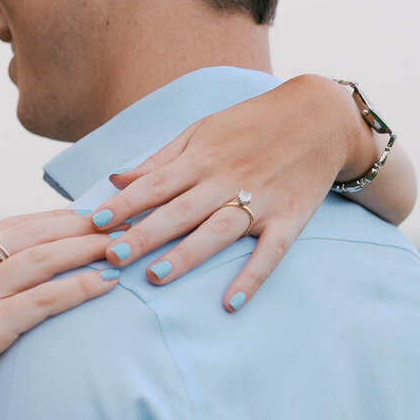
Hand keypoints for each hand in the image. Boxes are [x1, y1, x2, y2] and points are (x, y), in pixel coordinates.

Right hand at [0, 211, 115, 419]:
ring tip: (121, 246)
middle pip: (27, 235)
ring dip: (86, 248)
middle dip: (76, 225)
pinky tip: (107, 283)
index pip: (4, 227)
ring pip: (39, 260)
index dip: (50, 219)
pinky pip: (43, 300)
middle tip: (116, 221)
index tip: (85, 218)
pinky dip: (80, 287)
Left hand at [94, 76, 371, 310]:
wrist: (322, 117)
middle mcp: (227, 180)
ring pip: (218, 231)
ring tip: (156, 277)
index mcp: (202, 158)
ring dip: (188, 255)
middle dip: (146, 234)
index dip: (126, 203)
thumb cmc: (251, 125)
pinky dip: (252, 277)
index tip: (97, 221)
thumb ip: (160, 160)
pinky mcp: (289, 219)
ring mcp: (260, 201)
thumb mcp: (202, 131)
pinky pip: (269, 253)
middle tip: (113, 256)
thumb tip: (116, 178)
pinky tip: (231, 302)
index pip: (157, 184)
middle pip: (181, 211)